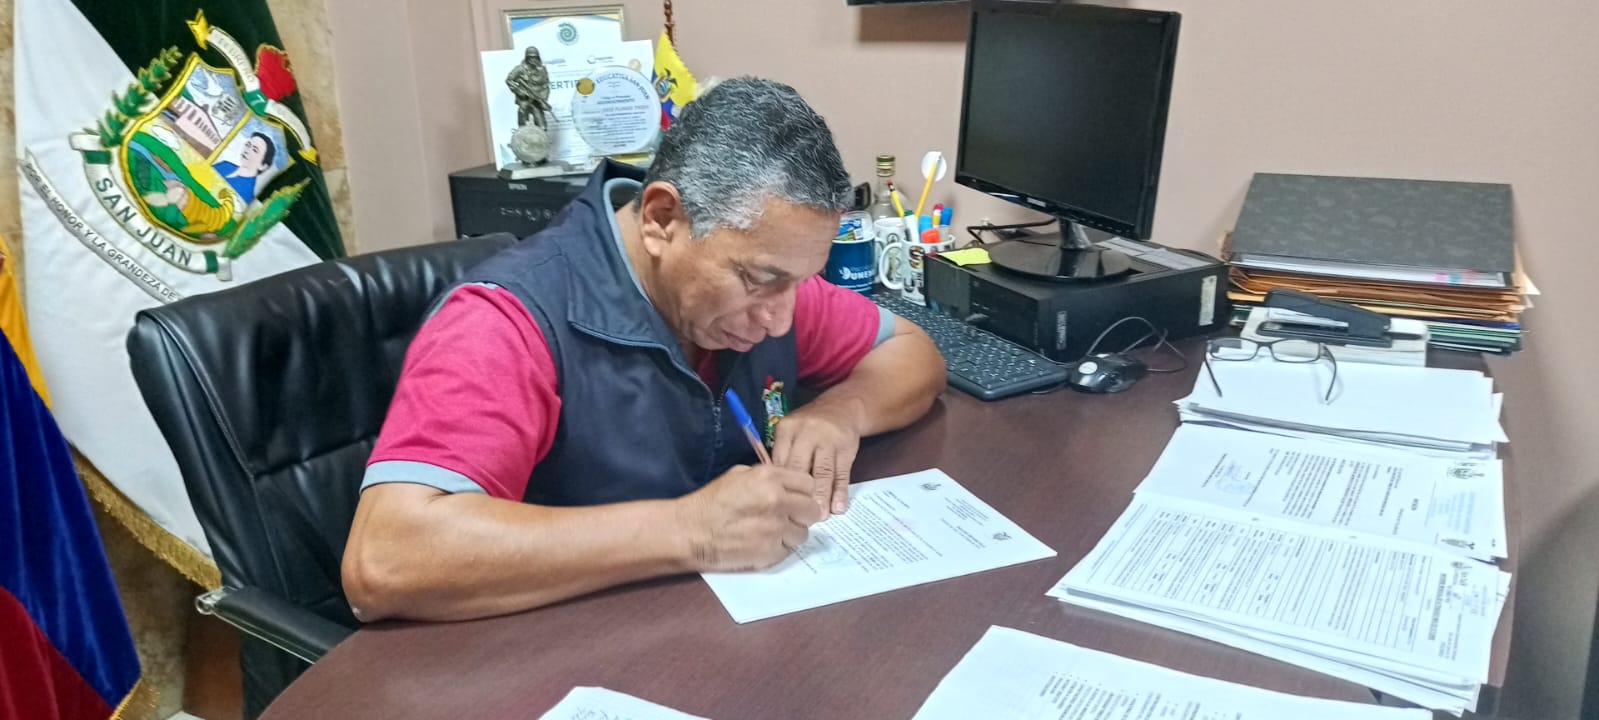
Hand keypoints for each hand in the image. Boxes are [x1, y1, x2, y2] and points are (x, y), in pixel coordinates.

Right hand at [675, 464, 822, 571]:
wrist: (690, 531)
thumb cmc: (711, 502)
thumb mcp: (739, 475)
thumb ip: (769, 478)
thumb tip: (789, 487)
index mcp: (770, 477)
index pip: (808, 484)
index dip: (802, 493)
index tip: (795, 500)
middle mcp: (777, 500)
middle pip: (812, 510)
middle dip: (802, 515)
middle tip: (787, 518)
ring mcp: (776, 528)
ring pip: (803, 533)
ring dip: (791, 534)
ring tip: (770, 533)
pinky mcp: (770, 551)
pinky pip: (788, 550)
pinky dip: (778, 549)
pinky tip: (760, 544)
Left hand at [771, 399, 864, 515]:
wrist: (842, 407)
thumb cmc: (809, 426)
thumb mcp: (791, 432)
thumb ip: (783, 455)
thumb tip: (775, 488)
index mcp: (787, 429)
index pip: (780, 460)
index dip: (779, 485)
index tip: (777, 507)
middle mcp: (807, 432)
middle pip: (800, 467)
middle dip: (799, 494)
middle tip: (798, 517)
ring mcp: (829, 440)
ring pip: (823, 472)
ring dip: (822, 496)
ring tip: (820, 517)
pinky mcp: (846, 448)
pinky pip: (842, 473)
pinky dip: (840, 492)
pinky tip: (838, 508)